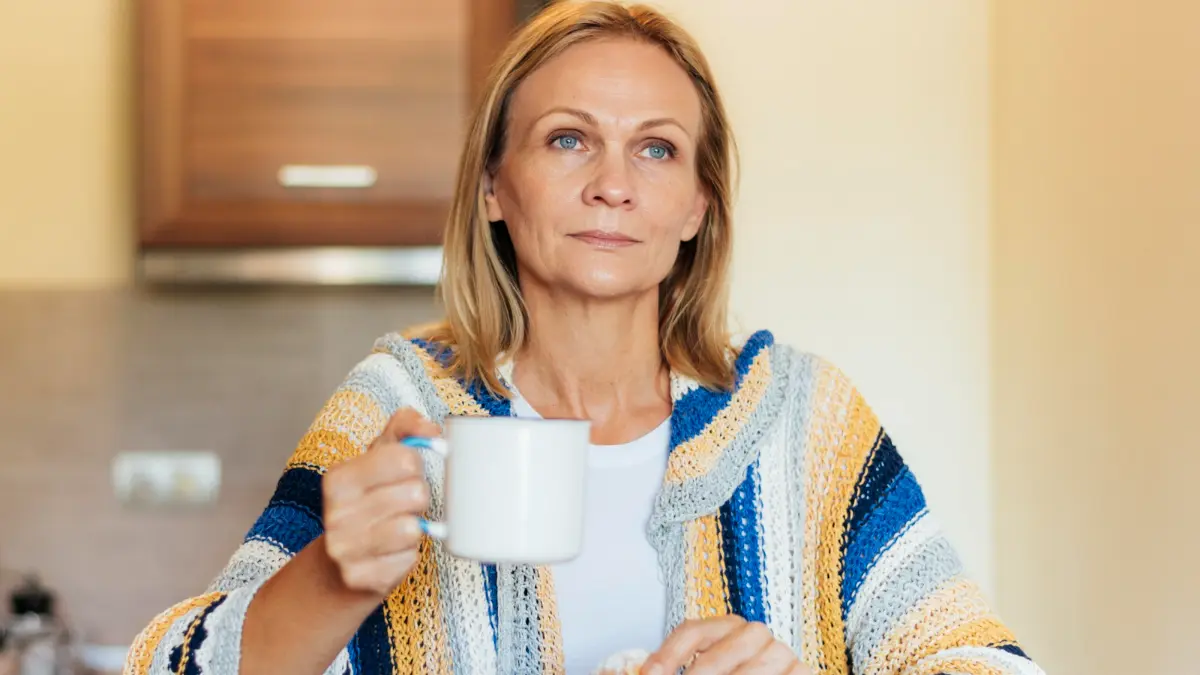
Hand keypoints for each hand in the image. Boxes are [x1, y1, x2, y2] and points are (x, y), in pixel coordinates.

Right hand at [321, 407, 439, 596]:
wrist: (337, 566)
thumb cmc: (367, 504)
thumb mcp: (378, 459)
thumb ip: (404, 429)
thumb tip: (432, 428)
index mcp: (339, 478)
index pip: (404, 458)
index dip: (415, 466)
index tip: (405, 474)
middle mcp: (336, 513)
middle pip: (415, 493)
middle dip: (418, 498)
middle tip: (402, 505)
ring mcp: (345, 548)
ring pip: (412, 527)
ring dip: (415, 528)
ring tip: (398, 527)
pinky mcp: (361, 577)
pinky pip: (409, 559)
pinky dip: (408, 556)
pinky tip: (391, 553)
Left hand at [643, 616, 809, 674]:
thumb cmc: (733, 674)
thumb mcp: (705, 669)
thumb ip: (674, 667)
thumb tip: (636, 671)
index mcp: (727, 627)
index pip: (692, 632)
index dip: (668, 655)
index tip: (649, 674)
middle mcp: (755, 634)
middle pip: (718, 653)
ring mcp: (781, 653)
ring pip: (747, 672)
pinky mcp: (803, 672)